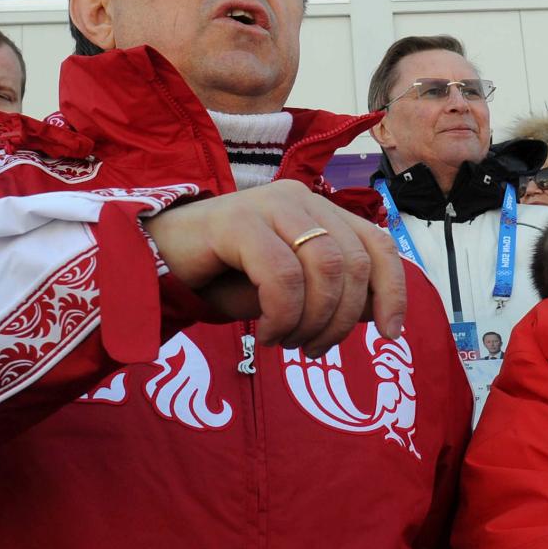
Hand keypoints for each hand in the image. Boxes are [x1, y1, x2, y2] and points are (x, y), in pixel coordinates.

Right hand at [144, 181, 406, 352]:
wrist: (155, 263)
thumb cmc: (224, 279)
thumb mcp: (289, 291)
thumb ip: (331, 293)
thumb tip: (377, 311)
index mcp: (321, 211)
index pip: (378, 245)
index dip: (393, 290)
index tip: (390, 334)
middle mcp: (302, 199)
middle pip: (354, 262)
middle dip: (341, 319)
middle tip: (312, 349)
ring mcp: (271, 204)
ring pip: (325, 267)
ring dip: (311, 319)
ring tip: (285, 340)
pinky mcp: (239, 219)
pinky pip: (282, 274)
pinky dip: (282, 313)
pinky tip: (265, 330)